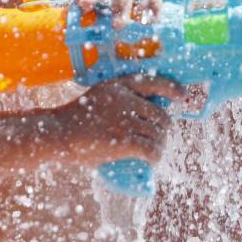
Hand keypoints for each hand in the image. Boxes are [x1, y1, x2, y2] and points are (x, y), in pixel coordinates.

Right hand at [53, 75, 185, 165]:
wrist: (58, 133)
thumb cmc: (77, 118)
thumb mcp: (99, 97)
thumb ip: (119, 100)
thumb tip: (147, 111)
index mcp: (118, 85)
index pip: (153, 82)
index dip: (172, 88)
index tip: (182, 95)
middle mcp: (124, 99)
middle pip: (160, 114)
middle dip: (164, 128)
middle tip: (159, 136)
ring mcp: (125, 120)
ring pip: (157, 134)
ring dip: (160, 144)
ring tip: (156, 150)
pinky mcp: (124, 140)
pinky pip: (150, 149)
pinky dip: (155, 156)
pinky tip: (153, 159)